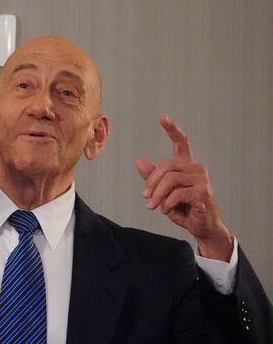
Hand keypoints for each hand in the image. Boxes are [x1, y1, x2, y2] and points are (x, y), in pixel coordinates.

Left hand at [135, 114, 231, 260]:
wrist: (202, 227)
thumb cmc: (184, 208)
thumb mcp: (164, 193)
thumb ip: (153, 177)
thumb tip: (140, 160)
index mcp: (187, 165)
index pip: (181, 142)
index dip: (172, 129)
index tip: (162, 116)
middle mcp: (196, 168)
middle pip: (166, 165)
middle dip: (151, 182)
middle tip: (145, 198)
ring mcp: (202, 179)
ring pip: (170, 180)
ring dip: (157, 195)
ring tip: (153, 207)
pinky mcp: (203, 192)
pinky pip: (176, 193)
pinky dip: (167, 203)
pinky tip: (167, 210)